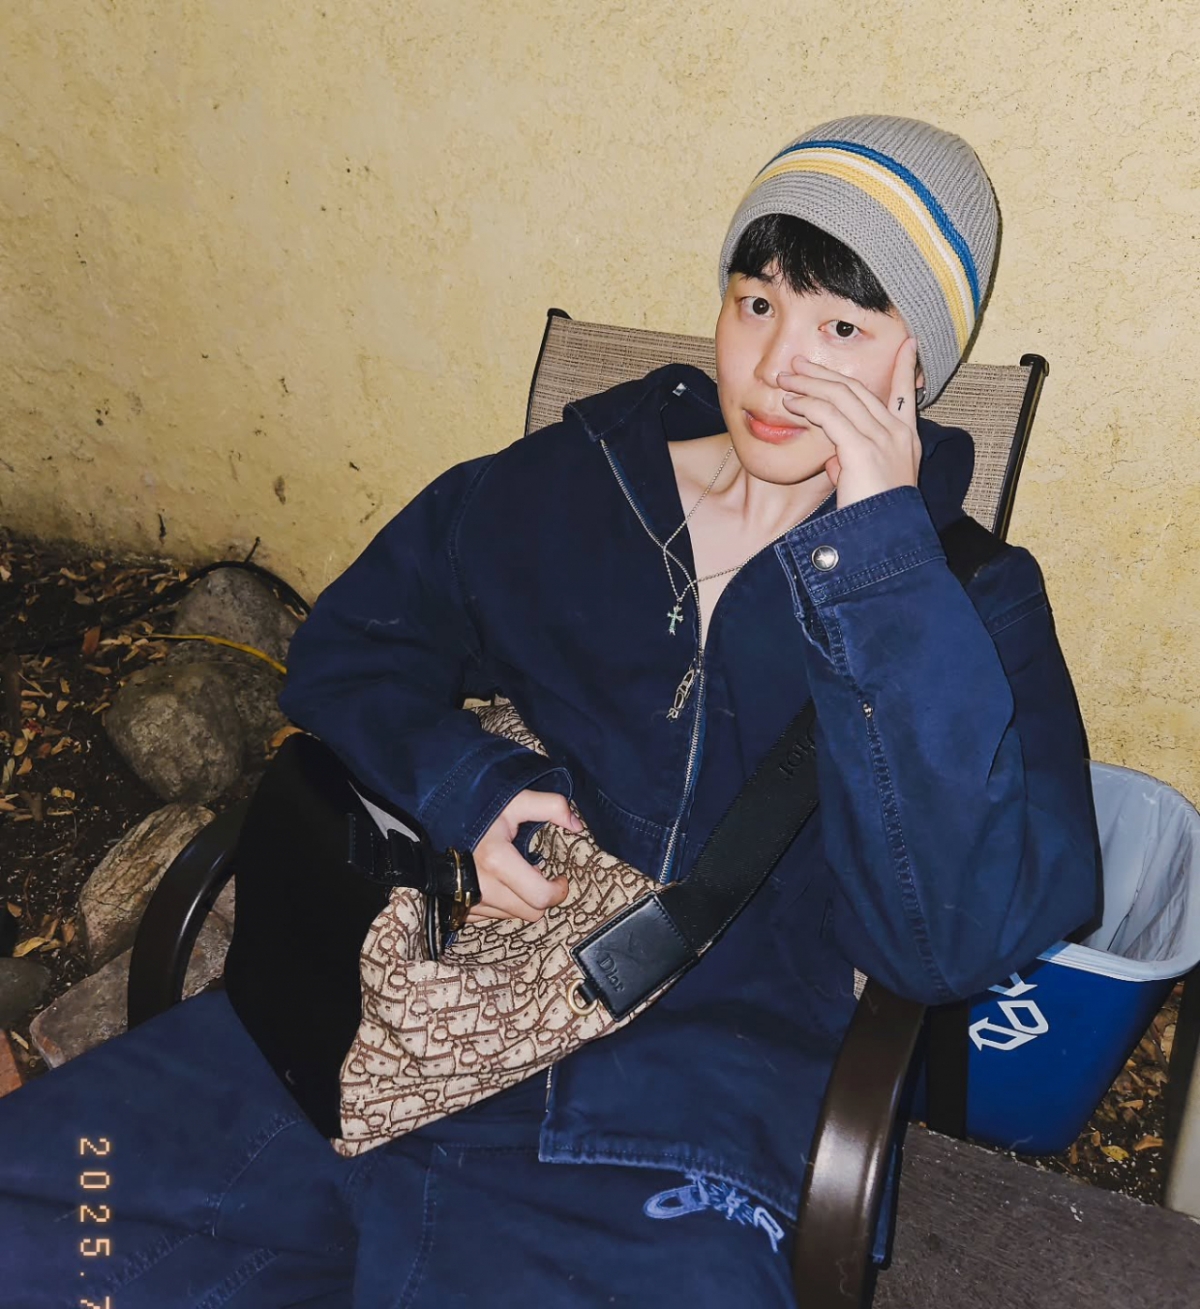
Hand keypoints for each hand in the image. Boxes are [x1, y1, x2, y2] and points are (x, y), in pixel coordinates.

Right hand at [466, 789, 581, 922]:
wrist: (433, 823)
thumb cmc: (476, 811)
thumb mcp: (514, 801)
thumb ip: (550, 806)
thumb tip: (577, 825)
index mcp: (497, 861)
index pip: (541, 897)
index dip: (558, 891)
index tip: (560, 878)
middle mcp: (482, 887)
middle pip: (530, 912)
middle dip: (542, 896)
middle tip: (539, 876)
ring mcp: (469, 901)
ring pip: (512, 916)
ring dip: (521, 900)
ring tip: (516, 876)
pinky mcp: (461, 909)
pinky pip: (492, 917)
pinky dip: (501, 904)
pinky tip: (498, 883)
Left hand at [777, 338, 920, 508]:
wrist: (885, 538)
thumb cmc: (874, 517)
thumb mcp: (868, 484)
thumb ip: (853, 465)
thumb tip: (834, 458)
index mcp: (906, 439)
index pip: (905, 394)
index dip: (905, 367)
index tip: (907, 344)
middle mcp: (897, 433)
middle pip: (858, 390)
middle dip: (826, 373)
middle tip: (800, 363)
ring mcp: (881, 439)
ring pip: (842, 396)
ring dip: (810, 384)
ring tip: (786, 378)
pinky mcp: (861, 449)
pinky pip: (830, 416)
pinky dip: (808, 406)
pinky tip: (791, 403)